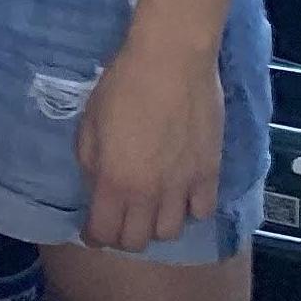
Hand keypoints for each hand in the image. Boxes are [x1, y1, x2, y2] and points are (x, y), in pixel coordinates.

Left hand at [75, 33, 225, 253]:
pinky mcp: (210, 174)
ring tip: (151, 208)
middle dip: (123, 235)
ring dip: (156, 225)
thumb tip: (97, 183)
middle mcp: (149, 195)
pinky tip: (182, 194)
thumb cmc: (124, 82)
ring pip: (170, 233)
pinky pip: (201, 212)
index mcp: (114, 181)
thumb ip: (90, 160)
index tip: (92, 231)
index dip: (94, 236)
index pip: (103, 232)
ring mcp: (182, 188)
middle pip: (136, 241)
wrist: (171, 59)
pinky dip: (190, 210)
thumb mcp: (90, 119)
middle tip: (120, 218)